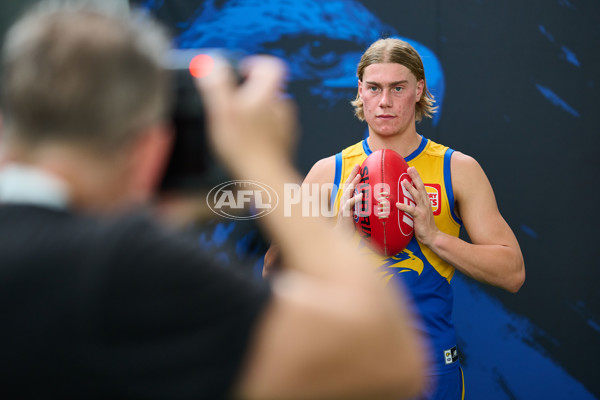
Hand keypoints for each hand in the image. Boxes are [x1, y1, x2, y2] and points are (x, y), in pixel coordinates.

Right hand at [194, 55, 296, 175]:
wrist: (265, 178)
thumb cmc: (242, 147)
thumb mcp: (221, 111)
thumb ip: (217, 84)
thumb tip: (211, 62)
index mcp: (267, 94)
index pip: (271, 66)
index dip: (255, 64)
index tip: (241, 72)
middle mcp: (281, 107)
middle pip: (269, 88)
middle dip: (251, 92)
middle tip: (232, 105)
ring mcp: (286, 125)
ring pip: (272, 110)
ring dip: (257, 113)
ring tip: (239, 126)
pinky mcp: (286, 143)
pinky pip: (275, 129)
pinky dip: (263, 131)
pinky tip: (249, 142)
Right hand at [333, 164, 361, 236]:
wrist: (341, 235)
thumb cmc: (350, 224)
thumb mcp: (356, 212)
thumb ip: (361, 204)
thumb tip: (371, 198)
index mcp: (347, 199)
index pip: (350, 184)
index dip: (353, 175)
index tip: (358, 166)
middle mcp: (345, 201)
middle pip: (348, 185)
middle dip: (353, 175)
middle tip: (358, 165)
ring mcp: (344, 206)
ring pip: (348, 192)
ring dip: (354, 183)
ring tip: (360, 176)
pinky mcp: (345, 214)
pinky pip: (349, 205)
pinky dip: (355, 199)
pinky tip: (361, 195)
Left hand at [396, 166, 439, 245]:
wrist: (432, 236)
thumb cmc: (424, 224)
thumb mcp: (419, 212)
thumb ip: (413, 204)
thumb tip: (402, 199)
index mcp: (425, 201)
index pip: (421, 186)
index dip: (416, 177)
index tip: (411, 168)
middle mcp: (425, 203)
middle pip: (420, 187)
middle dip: (415, 177)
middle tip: (410, 168)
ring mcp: (423, 209)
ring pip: (417, 196)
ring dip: (410, 188)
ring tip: (403, 181)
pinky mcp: (420, 216)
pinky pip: (411, 210)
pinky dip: (404, 207)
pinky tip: (397, 204)